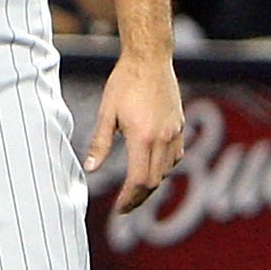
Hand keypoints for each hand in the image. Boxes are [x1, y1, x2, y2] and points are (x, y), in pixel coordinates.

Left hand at [87, 49, 185, 215]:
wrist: (150, 60)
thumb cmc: (123, 83)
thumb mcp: (106, 113)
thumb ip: (100, 143)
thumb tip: (90, 169)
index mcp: (143, 138)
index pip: (139, 180)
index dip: (129, 199)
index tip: (118, 209)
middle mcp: (163, 138)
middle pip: (155, 181)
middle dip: (139, 197)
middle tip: (124, 207)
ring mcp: (175, 132)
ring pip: (167, 170)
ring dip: (152, 184)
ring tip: (134, 191)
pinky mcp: (180, 125)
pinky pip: (176, 156)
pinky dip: (164, 168)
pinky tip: (151, 167)